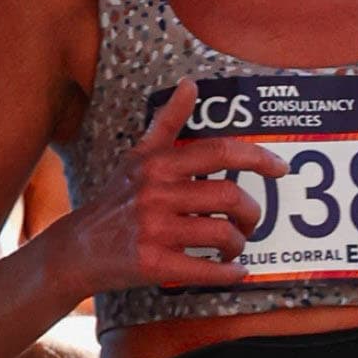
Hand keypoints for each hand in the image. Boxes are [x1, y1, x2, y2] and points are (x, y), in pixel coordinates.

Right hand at [75, 81, 283, 290]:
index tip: (281, 168)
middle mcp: (155, 192)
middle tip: (248, 223)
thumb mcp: (138, 158)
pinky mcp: (153, 263)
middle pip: (231, 196)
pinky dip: (229, 273)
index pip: (220, 151)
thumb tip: (190, 84)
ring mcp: (153, 229)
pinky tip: (234, 271)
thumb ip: (168, 123)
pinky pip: (208, 269)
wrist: (77, 249)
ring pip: (224, 233)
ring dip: (239, 244)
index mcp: (157, 164)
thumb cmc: (116, 202)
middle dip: (251, 213)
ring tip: (233, 248)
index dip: (258, 158)